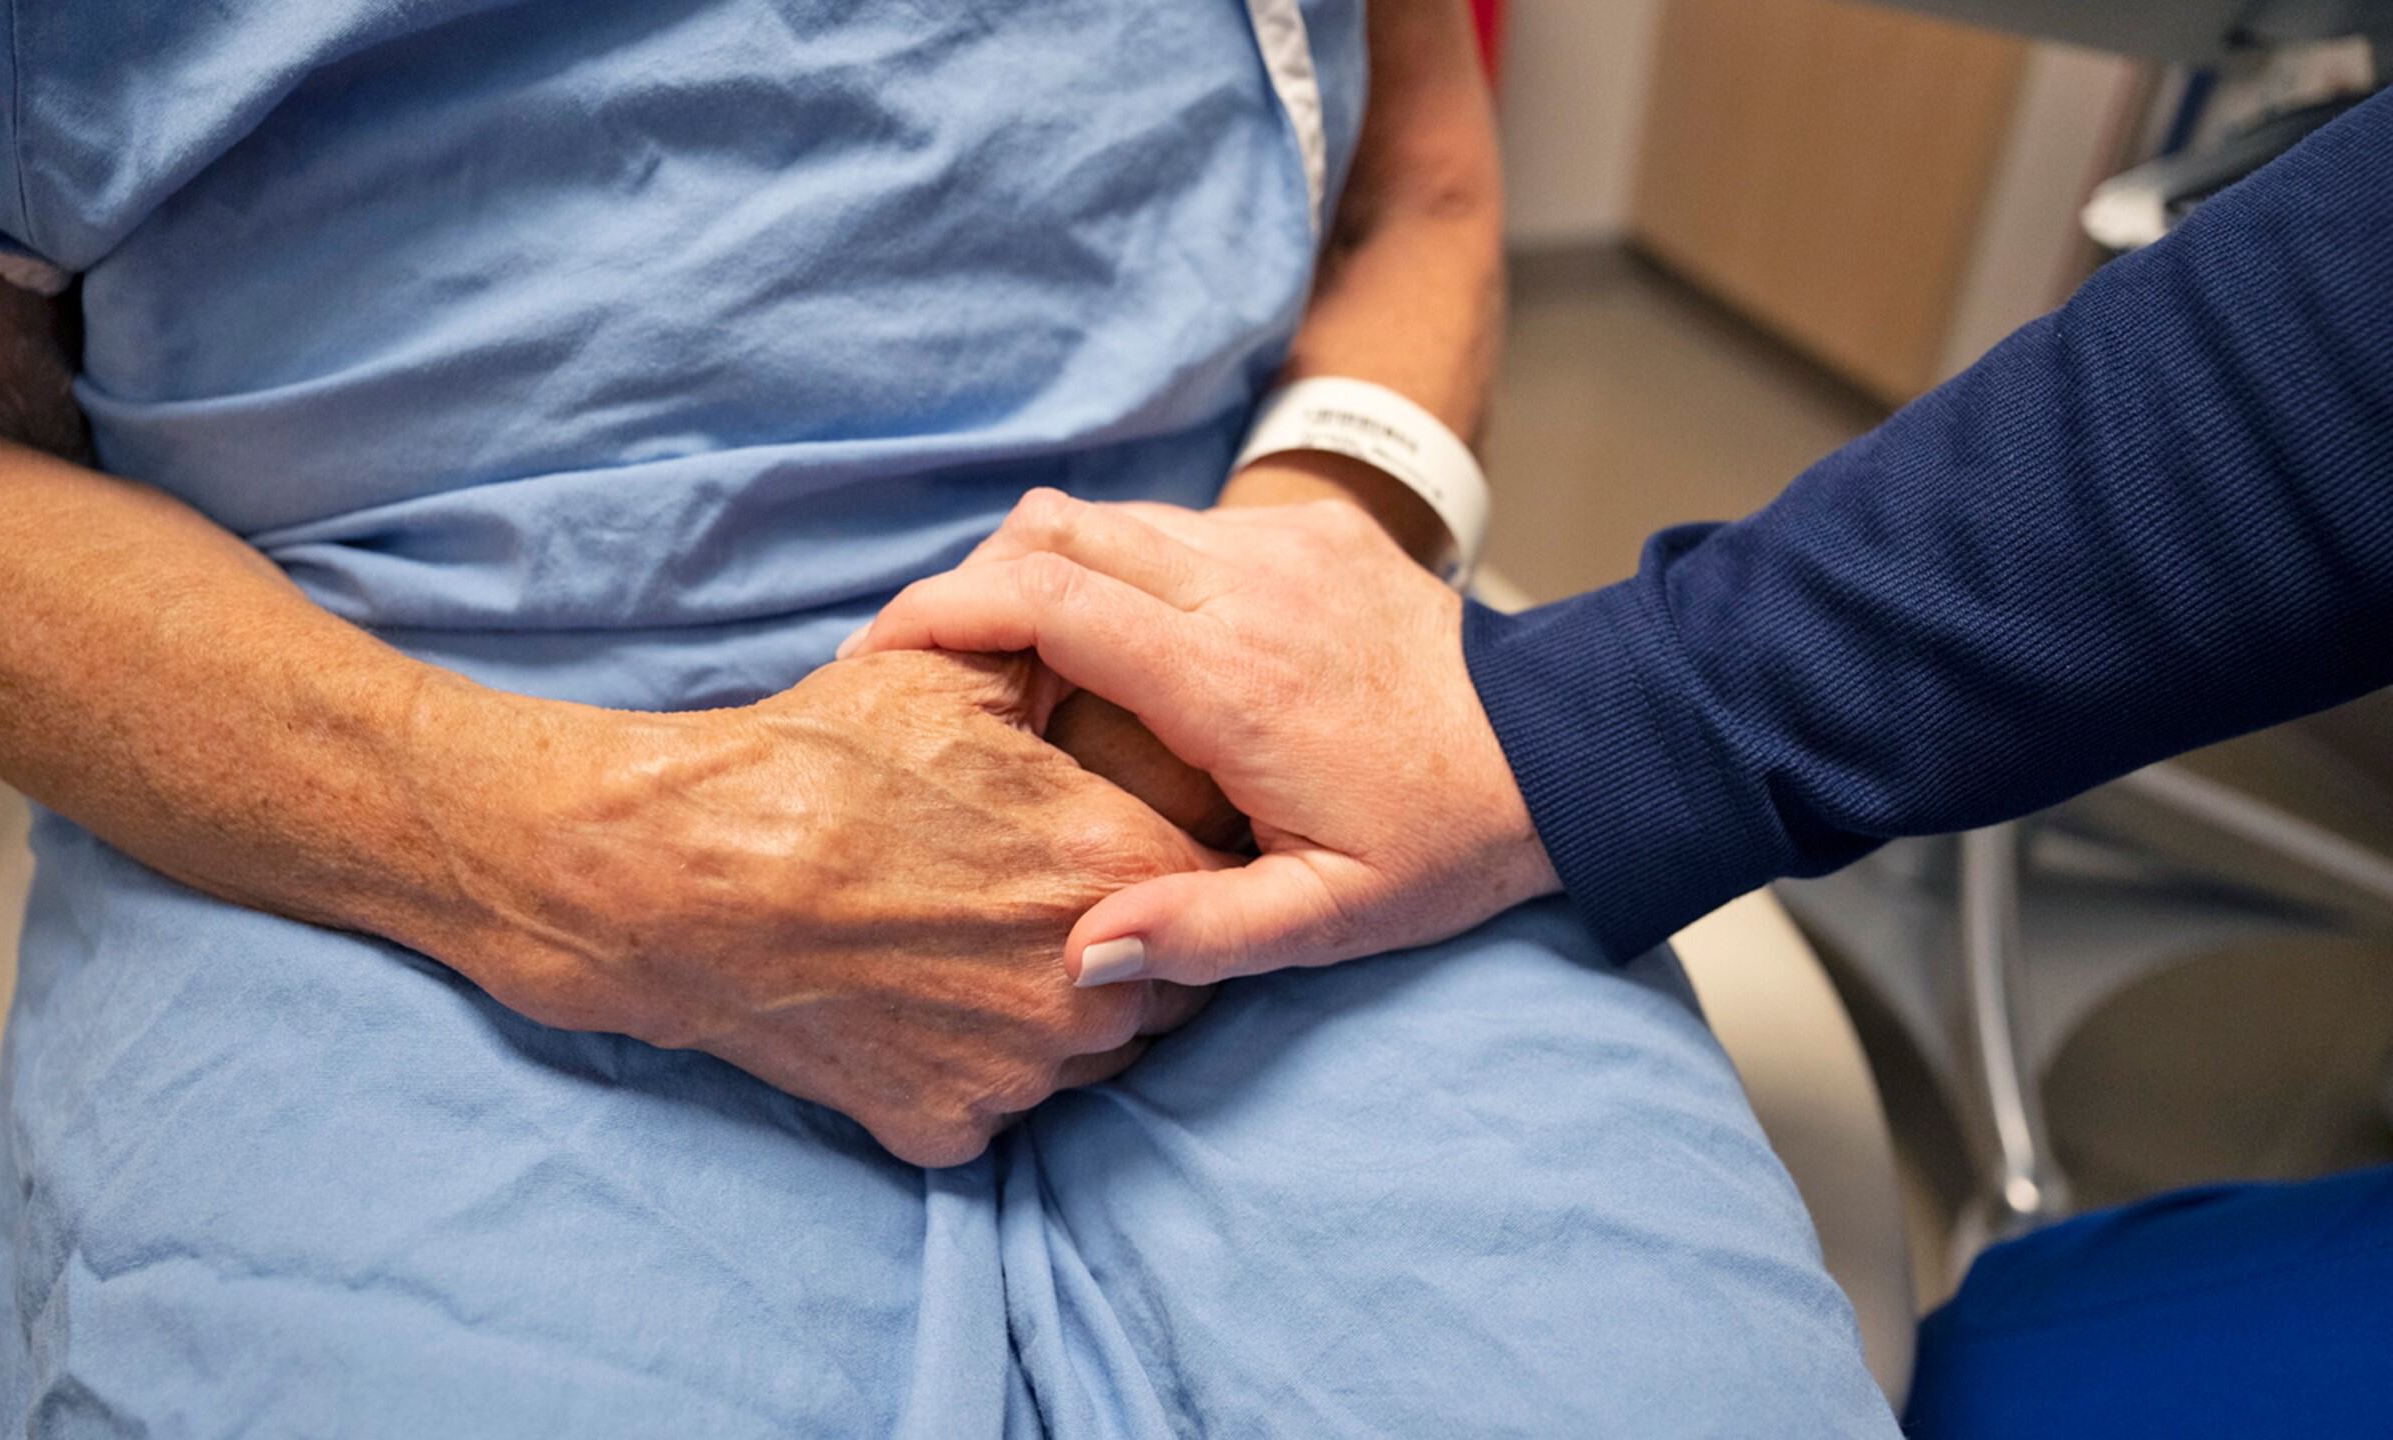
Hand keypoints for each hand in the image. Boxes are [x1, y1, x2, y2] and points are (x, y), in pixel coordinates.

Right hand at [406, 649, 1218, 1165]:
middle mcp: (1087, 984)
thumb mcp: (953, 671)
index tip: (1123, 838)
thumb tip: (1121, 640)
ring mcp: (1022, 1070)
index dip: (1173, 854)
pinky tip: (924, 999)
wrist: (681, 870)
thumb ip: (1067, 661)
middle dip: (1128, 937)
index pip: (1211, 880)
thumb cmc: (818, 759)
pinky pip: (1003, 1104)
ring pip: (1095, 1054)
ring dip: (1064, 1007)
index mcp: (1110, 863)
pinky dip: (977, 1062)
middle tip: (1044, 893)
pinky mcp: (951, 1125)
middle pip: (1167, 980)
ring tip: (981, 944)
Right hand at [847, 488, 1556, 986]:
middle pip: (1053, 531)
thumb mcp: (1330, 920)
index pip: (1044, 600)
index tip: (877, 656)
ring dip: (1040, 575)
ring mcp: (1279, 541)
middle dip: (967, 584)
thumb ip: (1200, 935)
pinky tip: (1114, 644)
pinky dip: (1115, 568)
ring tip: (1009, 663)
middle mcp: (1243, 583)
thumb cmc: (1446, 843)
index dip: (939, 614)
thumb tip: (1076, 955)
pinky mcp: (1308, 527)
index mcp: (1230, 678)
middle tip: (923, 662)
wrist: (1568, 748)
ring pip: (1108, 518)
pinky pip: (1174, 524)